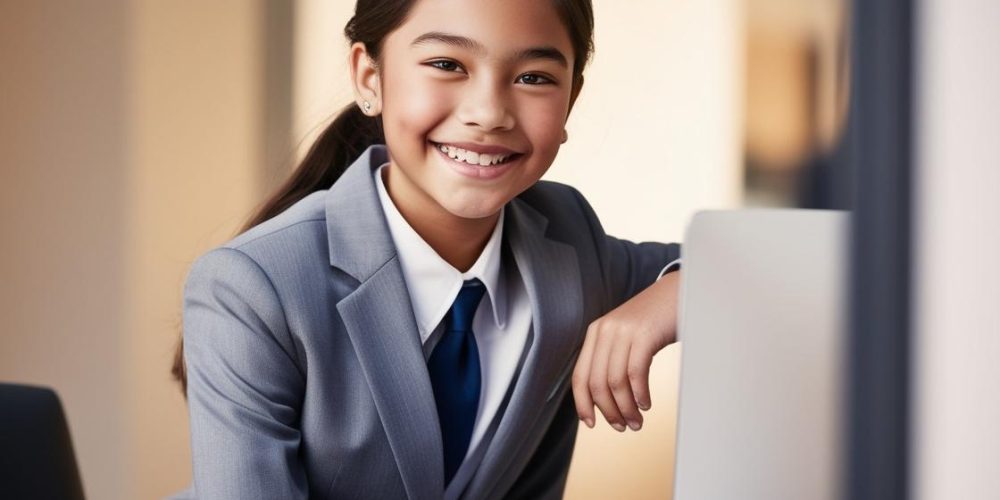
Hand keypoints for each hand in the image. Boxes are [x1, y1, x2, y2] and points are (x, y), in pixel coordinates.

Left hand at [572, 271, 679, 431]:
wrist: (680, 291)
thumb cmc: (655, 320)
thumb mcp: (627, 336)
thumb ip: (613, 358)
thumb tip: (607, 398)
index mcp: (596, 333)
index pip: (580, 375)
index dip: (582, 403)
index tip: (591, 423)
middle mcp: (605, 331)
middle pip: (596, 383)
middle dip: (608, 411)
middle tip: (623, 427)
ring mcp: (624, 331)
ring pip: (615, 381)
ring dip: (626, 408)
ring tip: (637, 421)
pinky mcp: (644, 333)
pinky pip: (635, 372)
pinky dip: (639, 394)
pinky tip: (645, 403)